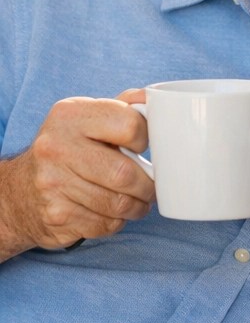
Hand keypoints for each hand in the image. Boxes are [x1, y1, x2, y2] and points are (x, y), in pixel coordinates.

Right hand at [0, 91, 154, 257]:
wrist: (21, 191)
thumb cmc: (70, 150)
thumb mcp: (89, 119)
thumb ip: (124, 106)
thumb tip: (154, 98)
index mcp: (70, 115)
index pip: (131, 126)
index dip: (146, 139)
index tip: (142, 147)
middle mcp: (55, 147)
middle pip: (125, 172)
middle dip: (147, 185)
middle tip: (151, 186)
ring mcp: (52, 183)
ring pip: (119, 203)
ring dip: (138, 206)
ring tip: (138, 201)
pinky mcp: (56, 215)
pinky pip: (106, 224)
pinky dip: (118, 221)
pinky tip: (113, 212)